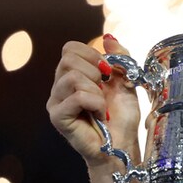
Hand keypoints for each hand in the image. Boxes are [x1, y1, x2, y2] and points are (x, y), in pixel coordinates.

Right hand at [45, 36, 140, 167]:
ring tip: (101, 107)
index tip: (108, 73)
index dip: (92, 55)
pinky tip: (99, 115)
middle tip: (103, 93)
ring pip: (72, 77)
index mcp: (72, 74)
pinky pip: (77, 97)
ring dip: (96, 91)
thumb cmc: (122, 117)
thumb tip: (108, 39)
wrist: (123, 144)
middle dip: (95, 73)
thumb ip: (119, 58)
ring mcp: (56, 101)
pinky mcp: (58, 116)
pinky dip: (95, 104)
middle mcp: (59, 85)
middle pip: (69, 59)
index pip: (70, 48)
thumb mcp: (126, 81)